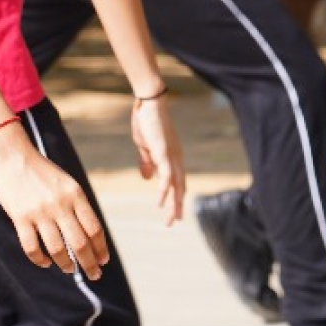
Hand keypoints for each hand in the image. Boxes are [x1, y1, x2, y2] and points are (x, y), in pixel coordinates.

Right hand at [0, 128, 108, 276]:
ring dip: (66, 264)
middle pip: (80, 243)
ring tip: (70, 270)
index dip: (100, 248)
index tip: (103, 260)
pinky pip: (32, 247)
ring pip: (57, 249)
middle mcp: (60, 204)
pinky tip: (46, 263)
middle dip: (89, 263)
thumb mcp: (67, 183)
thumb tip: (89, 235)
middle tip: (94, 275)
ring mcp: (40, 212)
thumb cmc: (42, 172)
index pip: (94, 228)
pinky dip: (40, 260)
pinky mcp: (20, 217)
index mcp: (75, 194)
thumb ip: (77, 205)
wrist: (12, 156)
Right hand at [130, 95, 185, 224]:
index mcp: (172, 157)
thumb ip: (147, 162)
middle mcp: (176, 158)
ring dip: (172, 204)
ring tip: (169, 219)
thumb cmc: (146, 122)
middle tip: (173, 222)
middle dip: (176, 206)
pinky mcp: (164, 153)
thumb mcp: (145, 147)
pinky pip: (165, 177)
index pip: (178, 182)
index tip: (175, 213)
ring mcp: (171, 156)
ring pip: (175, 186)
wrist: (148, 103)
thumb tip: (148, 178)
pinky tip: (159, 203)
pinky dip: (163, 192)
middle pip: (180, 187)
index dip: (177, 198)